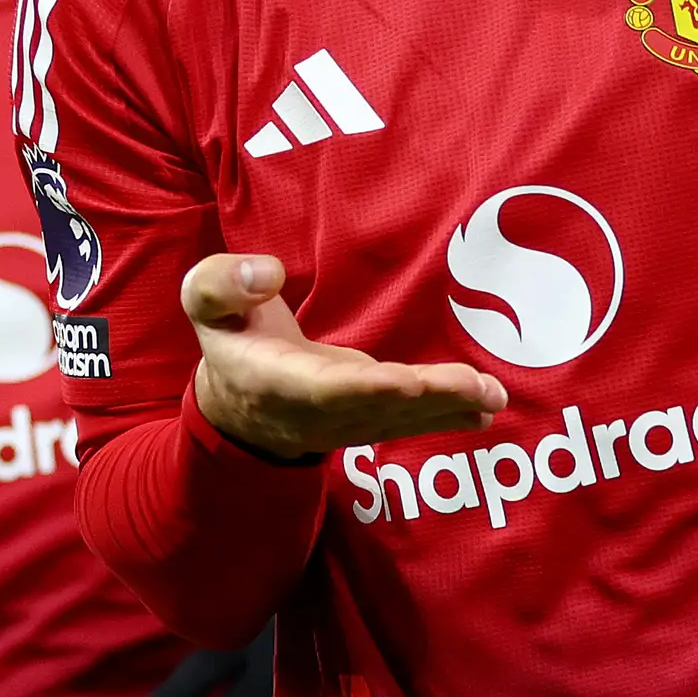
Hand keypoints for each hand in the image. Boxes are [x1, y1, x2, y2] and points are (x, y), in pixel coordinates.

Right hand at [183, 253, 505, 459]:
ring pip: (398, 418)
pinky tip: (487, 408)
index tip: (403, 380)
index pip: (319, 388)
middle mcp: (313, 411)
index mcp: (270, 380)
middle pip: (375, 408)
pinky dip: (448, 416)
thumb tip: (268, 274)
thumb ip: (222, 283)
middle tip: (477, 389)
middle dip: (427, 400)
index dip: (362, 388)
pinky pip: (407, 421)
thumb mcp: (203, 300)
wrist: (239, 401)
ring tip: (494, 396)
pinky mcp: (366, 421)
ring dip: (449, 408)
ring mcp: (343, 422)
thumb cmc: (230, 335)